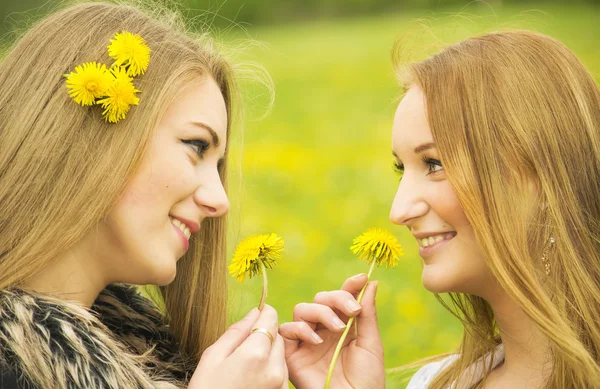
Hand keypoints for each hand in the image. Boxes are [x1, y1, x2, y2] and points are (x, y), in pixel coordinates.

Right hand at [188, 305, 287, 388]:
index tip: (256, 314)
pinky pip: (281, 371)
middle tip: (244, 344)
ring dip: (269, 352)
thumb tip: (254, 312)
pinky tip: (252, 377)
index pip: (270, 319)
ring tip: (246, 364)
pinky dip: (271, 368)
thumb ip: (236, 332)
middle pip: (278, 336)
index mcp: (255, 354)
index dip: (263, 313)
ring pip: (281, 354)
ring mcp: (280, 384)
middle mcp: (274, 368)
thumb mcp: (213, 357)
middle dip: (265, 334)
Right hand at [279, 274, 384, 388]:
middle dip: (336, 299)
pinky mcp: (292, 355)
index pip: (340, 299)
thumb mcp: (371, 344)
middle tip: (353, 312)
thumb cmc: (367, 380)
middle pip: (319, 299)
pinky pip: (286, 330)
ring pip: (302, 309)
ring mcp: (307, 342)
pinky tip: (317, 340)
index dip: (348, 286)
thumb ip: (368, 314)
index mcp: (342, 327)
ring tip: (338, 328)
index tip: (361, 278)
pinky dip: (300, 329)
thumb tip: (371, 282)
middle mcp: (323, 331)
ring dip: (321, 312)